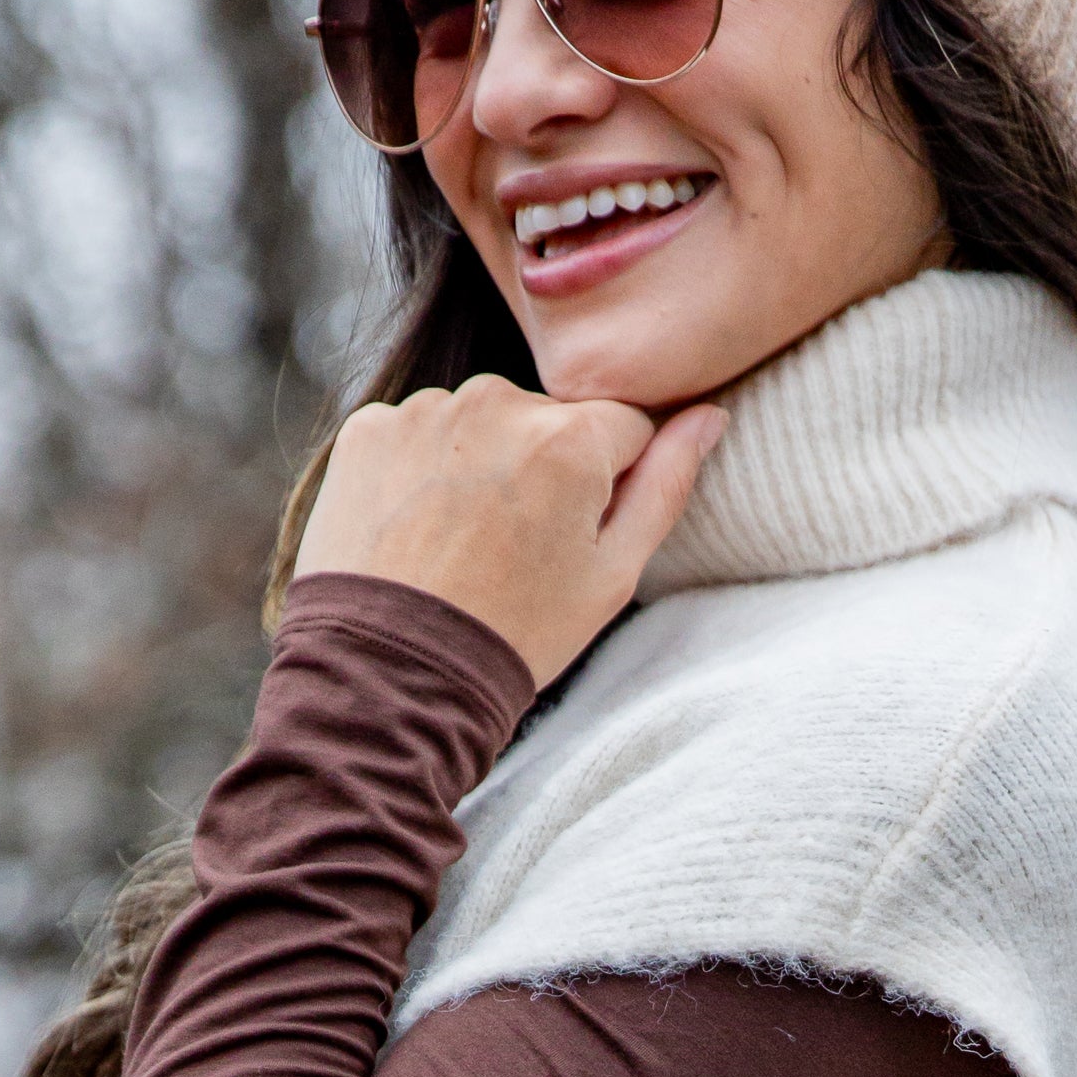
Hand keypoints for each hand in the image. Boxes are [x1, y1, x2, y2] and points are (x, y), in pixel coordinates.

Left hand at [291, 373, 725, 689]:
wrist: (392, 675)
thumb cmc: (516, 633)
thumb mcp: (612, 574)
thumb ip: (666, 485)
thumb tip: (708, 417)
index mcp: (571, 437)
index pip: (624, 427)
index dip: (609, 484)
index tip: (573, 537)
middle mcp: (497, 402)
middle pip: (548, 420)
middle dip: (544, 468)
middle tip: (514, 550)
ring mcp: (425, 412)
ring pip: (482, 422)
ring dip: (482, 464)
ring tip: (461, 543)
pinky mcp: (368, 429)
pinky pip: (418, 432)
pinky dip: (421, 469)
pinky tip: (415, 529)